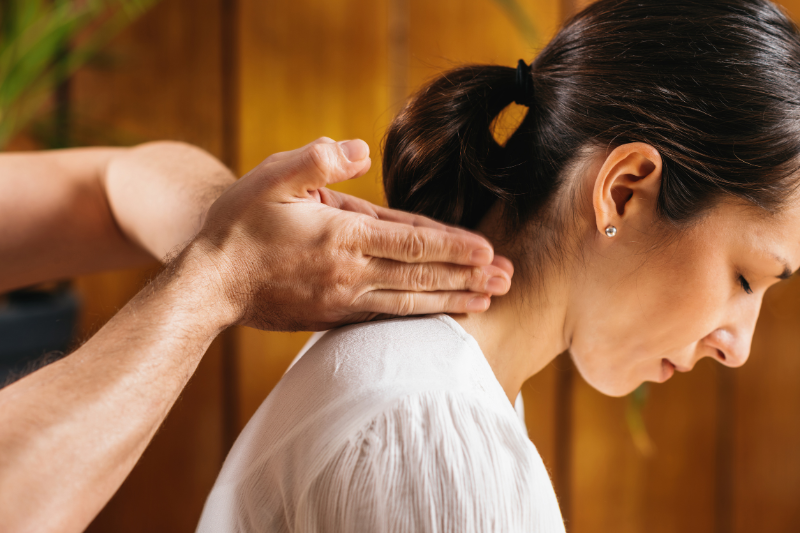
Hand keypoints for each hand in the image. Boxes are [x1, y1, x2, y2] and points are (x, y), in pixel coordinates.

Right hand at [190, 137, 513, 330]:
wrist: (209, 284)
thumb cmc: (239, 225)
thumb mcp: (270, 177)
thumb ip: (316, 160)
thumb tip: (357, 149)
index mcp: (341, 235)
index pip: (412, 241)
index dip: (453, 246)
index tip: (489, 249)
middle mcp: (349, 272)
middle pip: (421, 275)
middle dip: (468, 276)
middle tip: (509, 278)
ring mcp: (342, 300)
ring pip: (409, 302)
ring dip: (452, 300)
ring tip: (487, 301)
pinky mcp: (333, 318)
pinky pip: (386, 318)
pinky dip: (418, 316)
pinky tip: (436, 315)